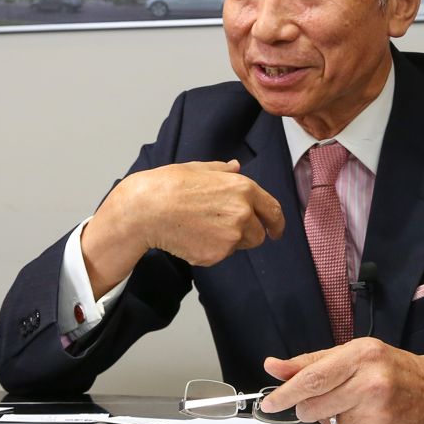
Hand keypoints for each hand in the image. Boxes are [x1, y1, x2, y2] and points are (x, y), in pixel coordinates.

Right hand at [81, 160, 283, 294]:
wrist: (146, 210)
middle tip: (222, 226)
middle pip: (259, 234)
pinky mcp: (216, 255)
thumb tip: (236, 167)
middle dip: (247, 233)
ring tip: (203, 227)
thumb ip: (223, 171)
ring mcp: (230, 237)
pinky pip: (220, 255)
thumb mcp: (200, 169)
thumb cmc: (169, 185)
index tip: (276, 231)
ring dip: (230, 241)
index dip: (277, 223)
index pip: (273, 211)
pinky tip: (192, 236)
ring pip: (240, 246)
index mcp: (243, 189)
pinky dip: (211, 250)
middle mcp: (243, 213)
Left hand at [258, 338, 423, 423]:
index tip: (269, 403)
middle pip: (313, 406)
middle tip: (329, 399)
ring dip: (332, 418)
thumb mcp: (352, 354)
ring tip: (356, 405)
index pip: (312, 377)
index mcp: (360, 354)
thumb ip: (310, 362)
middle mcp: (369, 381)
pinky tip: (367, 418)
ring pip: (326, 423)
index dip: (285, 392)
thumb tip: (272, 367)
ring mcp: (376, 410)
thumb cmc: (389, 368)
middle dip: (310, 407)